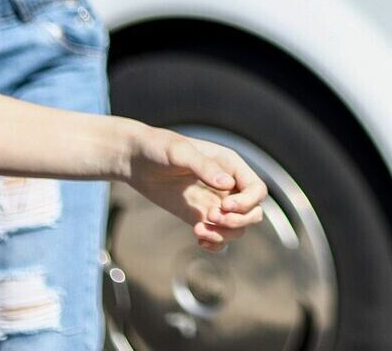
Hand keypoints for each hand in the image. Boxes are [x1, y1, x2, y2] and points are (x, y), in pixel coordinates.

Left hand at [124, 125, 265, 251]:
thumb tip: (227, 184)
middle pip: (253, 212)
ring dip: (224, 234)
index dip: (247, 202)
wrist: (135, 160)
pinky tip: (198, 239)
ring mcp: (214, 202)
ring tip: (199, 231)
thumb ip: (204, 166)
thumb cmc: (158, 147)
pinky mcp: (198, 216)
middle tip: (211, 217)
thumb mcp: (180, 152)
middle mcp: (227, 185)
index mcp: (230, 165)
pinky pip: (218, 236)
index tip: (225, 206)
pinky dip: (215, 244)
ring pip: (237, 228)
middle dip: (238, 221)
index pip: (256, 190)